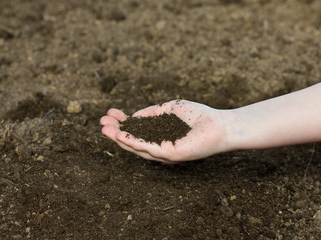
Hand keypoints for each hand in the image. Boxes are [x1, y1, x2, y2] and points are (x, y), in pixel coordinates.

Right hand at [100, 100, 228, 163]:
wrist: (220, 125)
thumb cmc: (198, 116)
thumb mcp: (170, 109)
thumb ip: (152, 113)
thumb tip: (134, 116)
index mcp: (159, 135)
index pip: (137, 131)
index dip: (122, 123)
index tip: (110, 113)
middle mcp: (159, 146)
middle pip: (133, 141)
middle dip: (116, 132)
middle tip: (101, 123)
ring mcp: (164, 152)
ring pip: (137, 148)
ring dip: (119, 139)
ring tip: (105, 130)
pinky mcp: (171, 155)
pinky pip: (149, 149)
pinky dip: (134, 143)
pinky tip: (121, 136)